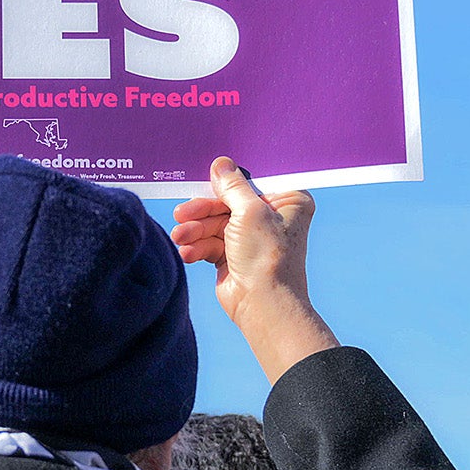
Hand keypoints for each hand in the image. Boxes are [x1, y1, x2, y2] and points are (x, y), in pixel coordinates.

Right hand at [171, 155, 339, 385]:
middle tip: (183, 213)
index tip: (207, 176)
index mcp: (287, 201)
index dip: (229, 179)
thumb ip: (232, 186)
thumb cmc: (268, 258)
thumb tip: (220, 163)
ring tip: (181, 237)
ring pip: (214, 223)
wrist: (262, 305)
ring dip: (195, 229)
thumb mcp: (250, 211)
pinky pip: (210, 242)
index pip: (253, 181)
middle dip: (203, 210)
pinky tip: (188, 252)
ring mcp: (250, 237)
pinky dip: (197, 246)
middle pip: (228, 202)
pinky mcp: (233, 255)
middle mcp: (270, 217)